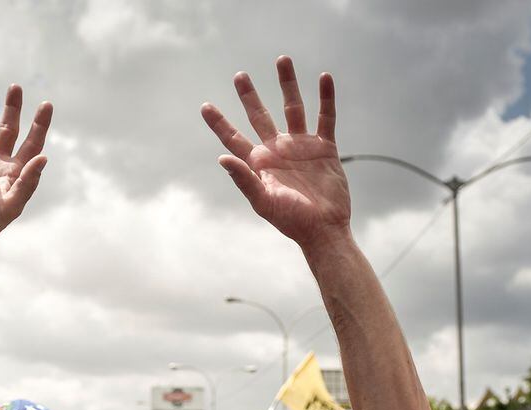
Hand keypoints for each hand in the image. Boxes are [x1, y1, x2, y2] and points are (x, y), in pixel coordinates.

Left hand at [202, 56, 349, 248]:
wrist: (324, 229)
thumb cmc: (292, 221)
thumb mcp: (264, 202)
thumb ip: (244, 179)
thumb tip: (221, 157)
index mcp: (259, 163)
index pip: (234, 138)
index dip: (219, 123)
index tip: (205, 106)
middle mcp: (278, 150)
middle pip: (260, 116)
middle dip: (249, 96)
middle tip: (240, 76)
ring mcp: (301, 146)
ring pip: (293, 108)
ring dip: (288, 84)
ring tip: (282, 59)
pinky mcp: (325, 148)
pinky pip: (325, 117)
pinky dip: (326, 98)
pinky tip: (324, 78)